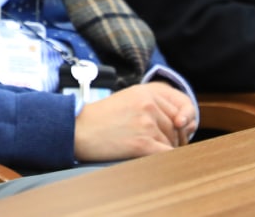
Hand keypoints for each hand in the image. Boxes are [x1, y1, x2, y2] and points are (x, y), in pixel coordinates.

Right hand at [73, 81, 193, 161]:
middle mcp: (148, 105)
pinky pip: (166, 154)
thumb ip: (149, 105)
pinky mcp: (143, 143)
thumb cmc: (99, 118)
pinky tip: (158, 163)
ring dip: (165, 150)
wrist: (78, 130)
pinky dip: (166, 161)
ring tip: (151, 154)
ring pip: (171, 142)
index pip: (176, 109)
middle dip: (173, 139)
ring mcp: (146, 124)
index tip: (173, 135)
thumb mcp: (126, 100)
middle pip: (175, 127)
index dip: (176, 125)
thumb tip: (174, 122)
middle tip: (163, 148)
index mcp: (145, 92)